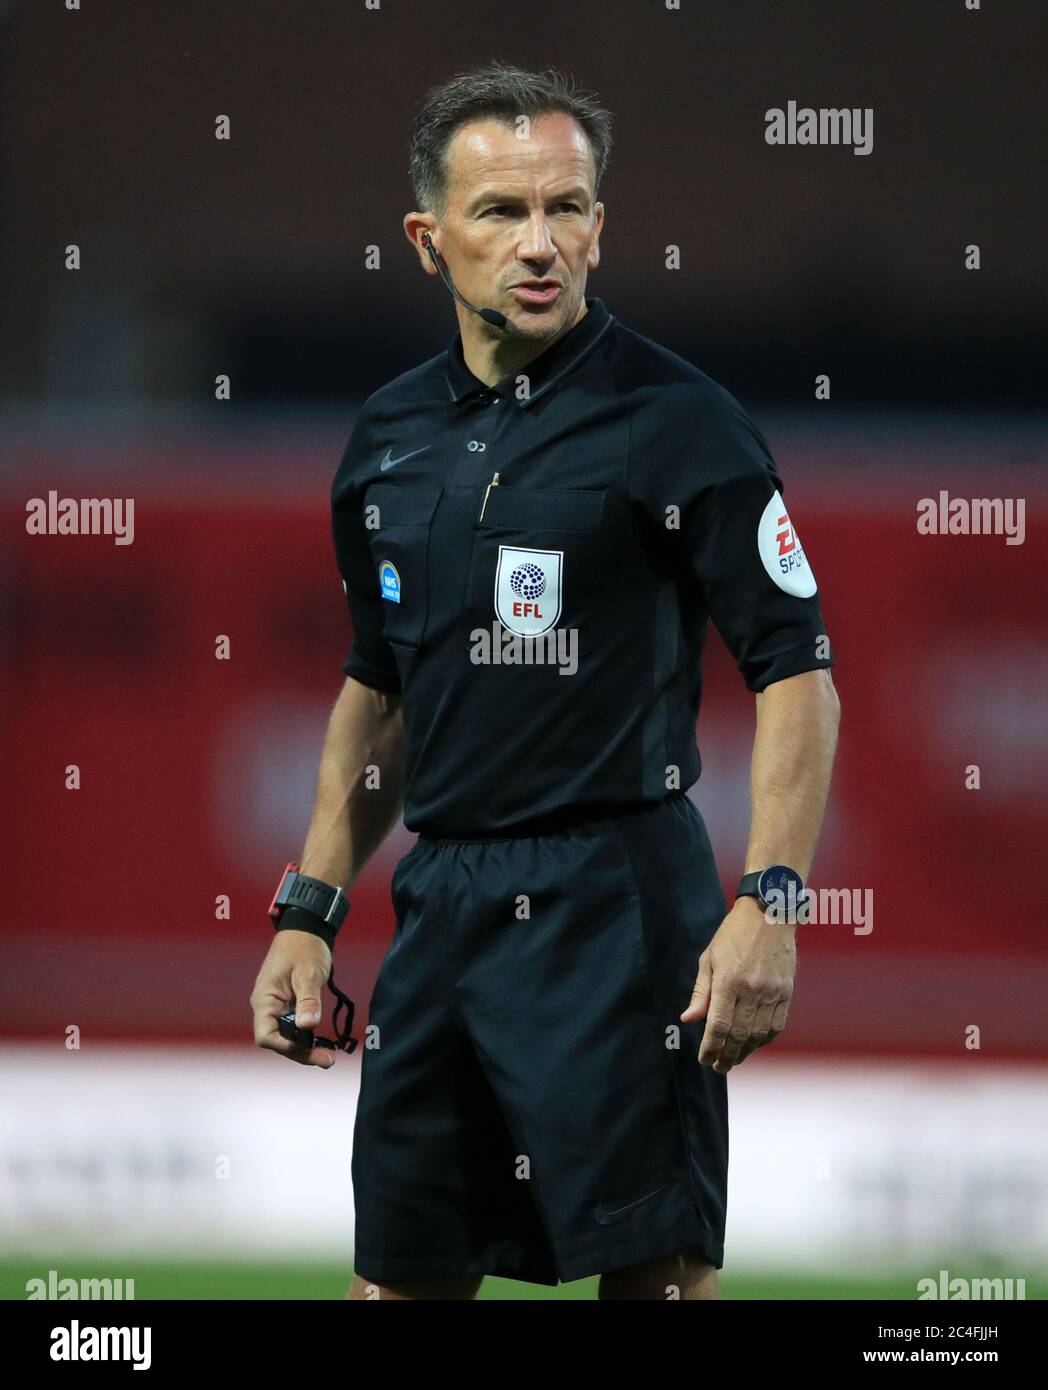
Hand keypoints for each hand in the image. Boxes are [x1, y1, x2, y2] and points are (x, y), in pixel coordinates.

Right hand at [250, 929, 336, 1067]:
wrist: (305, 929)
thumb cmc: (304, 947)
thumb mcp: (309, 973)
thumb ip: (309, 999)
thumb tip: (308, 1026)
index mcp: (265, 999)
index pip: (266, 1036)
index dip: (286, 1047)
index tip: (311, 1048)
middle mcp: (266, 1006)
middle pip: (277, 1040)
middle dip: (300, 1052)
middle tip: (328, 1060)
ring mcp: (276, 1006)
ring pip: (286, 1036)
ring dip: (304, 1047)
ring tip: (328, 1056)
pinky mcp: (287, 1005)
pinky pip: (293, 1026)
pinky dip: (306, 1036)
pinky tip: (322, 1042)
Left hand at [680, 897, 795, 1072]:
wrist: (769, 914)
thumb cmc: (733, 935)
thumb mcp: (709, 958)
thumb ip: (701, 992)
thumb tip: (688, 1020)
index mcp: (728, 980)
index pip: (718, 1025)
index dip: (711, 1047)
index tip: (704, 1060)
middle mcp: (752, 989)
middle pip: (740, 1035)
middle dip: (727, 1056)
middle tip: (718, 1067)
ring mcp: (772, 991)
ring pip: (759, 1034)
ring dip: (746, 1052)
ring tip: (734, 1060)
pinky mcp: (786, 991)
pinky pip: (777, 1025)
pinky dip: (765, 1039)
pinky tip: (754, 1044)